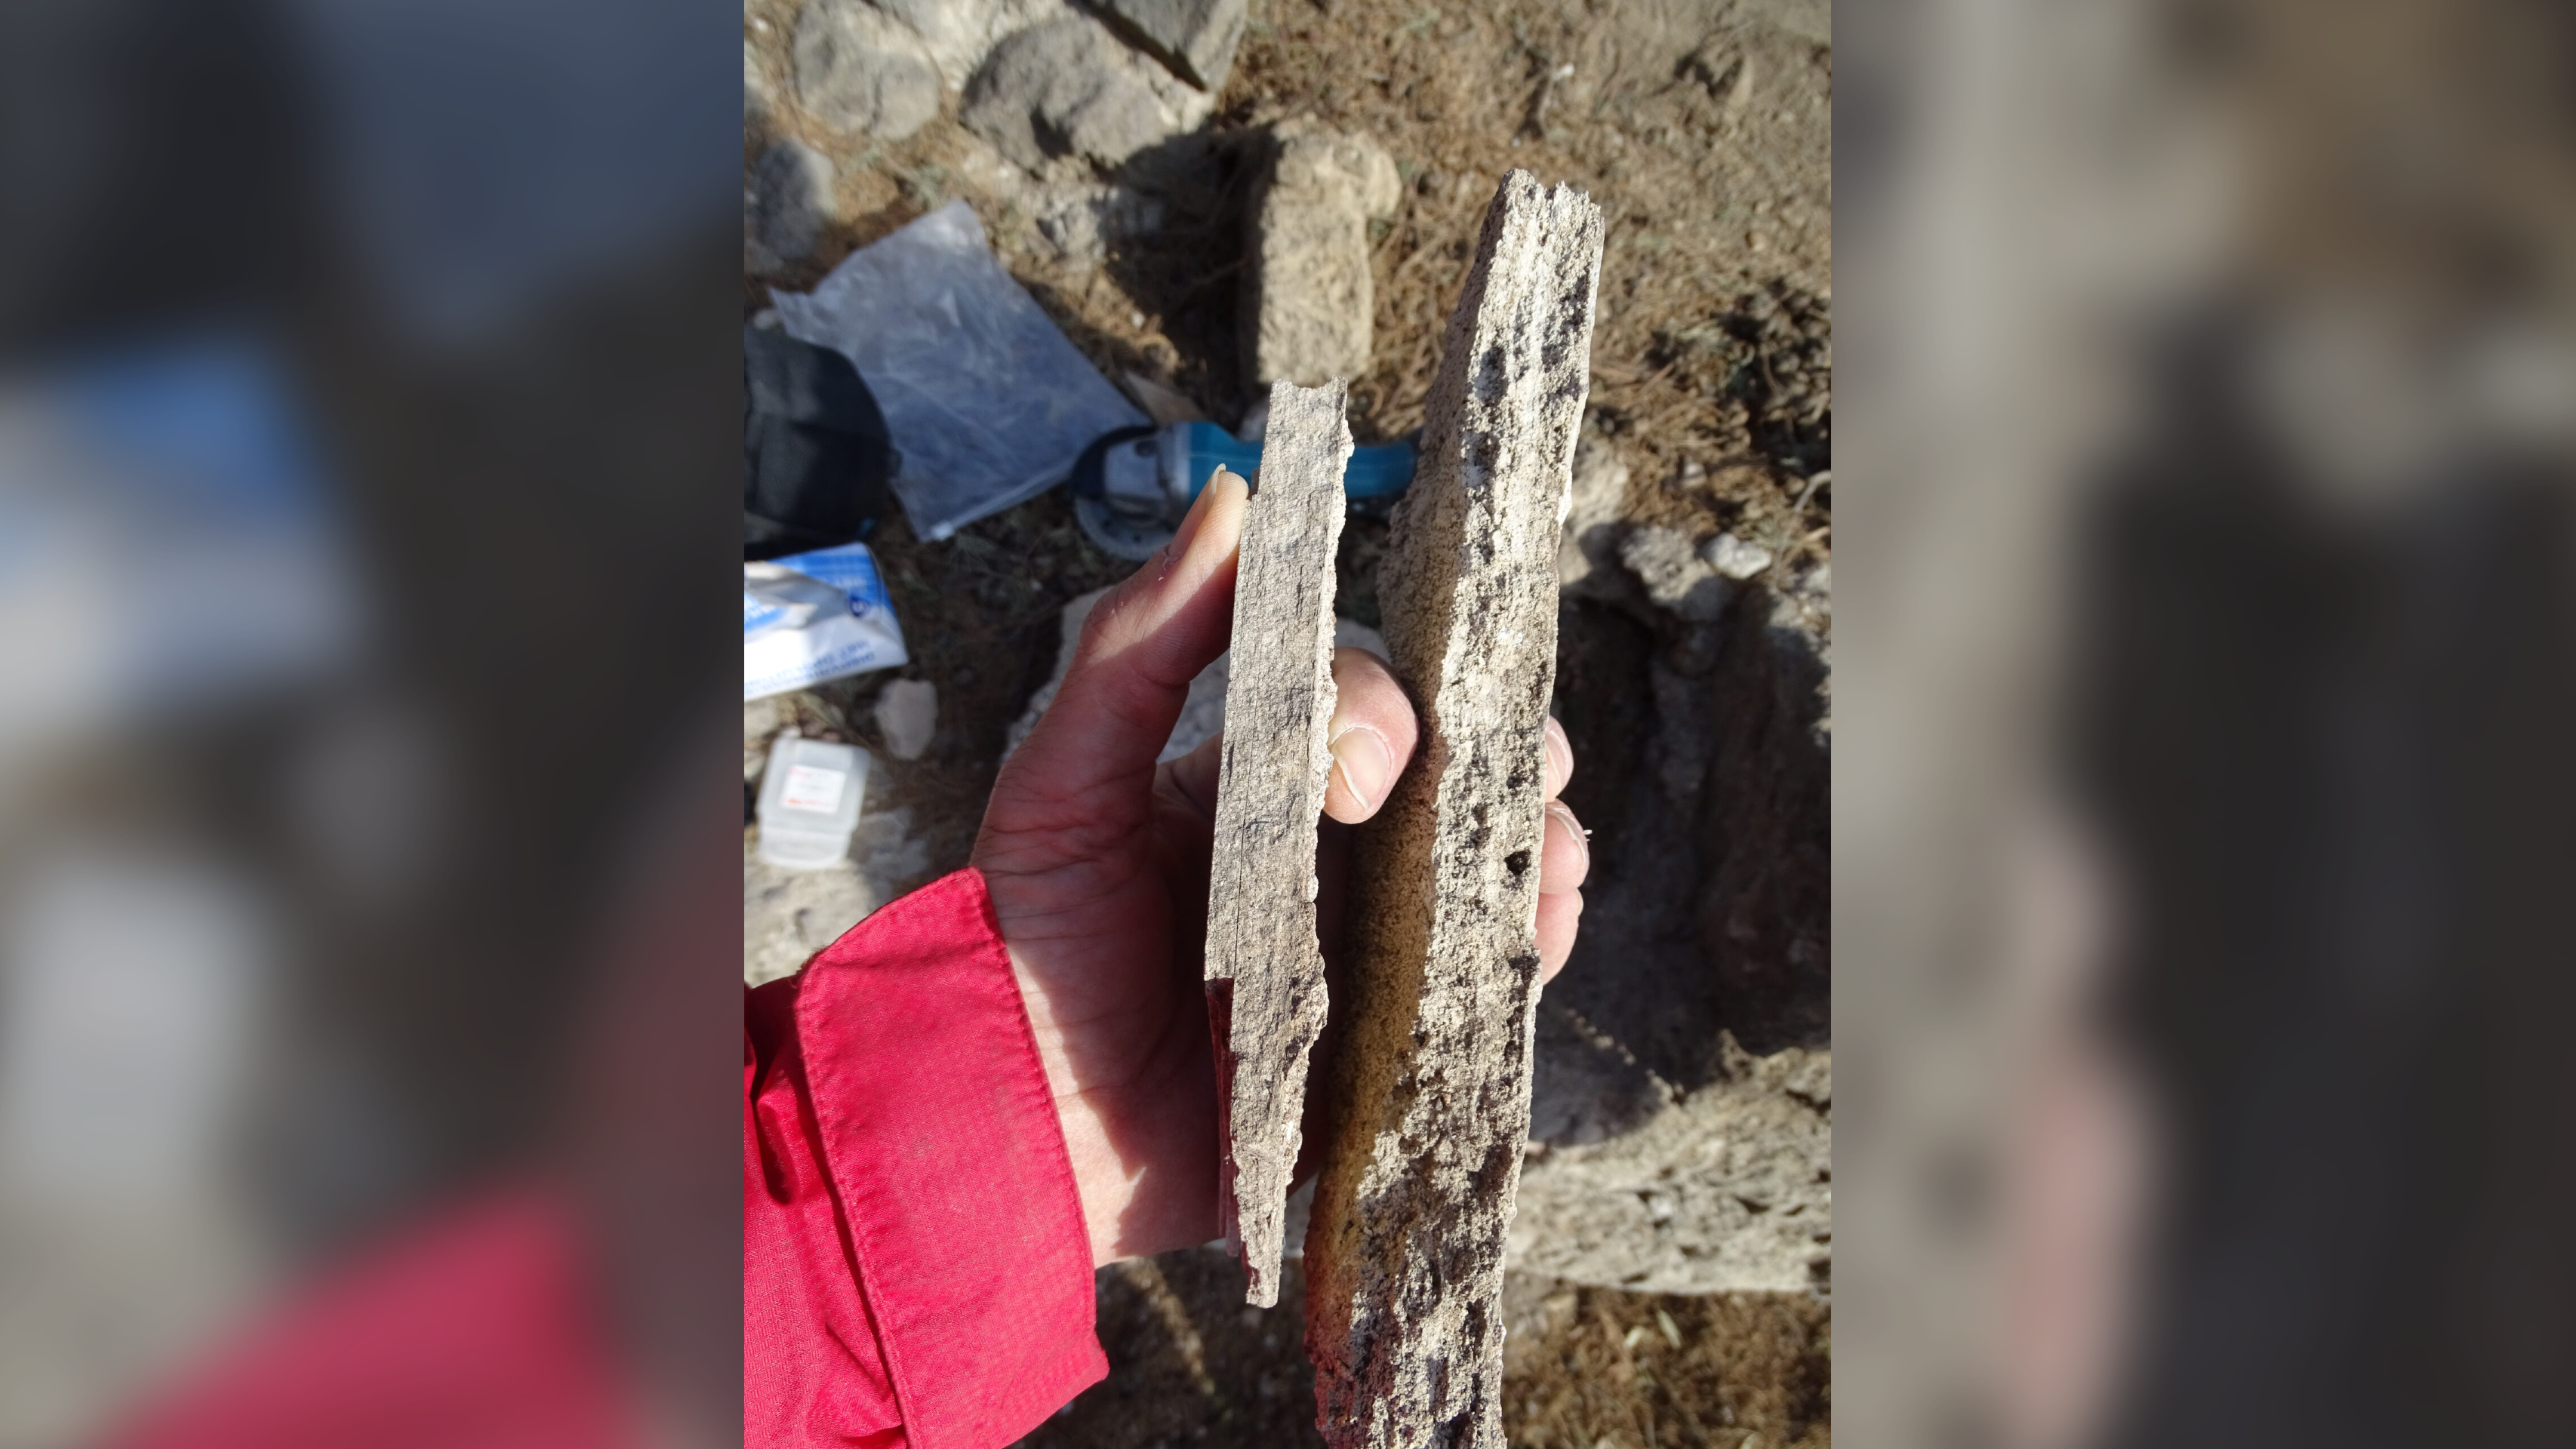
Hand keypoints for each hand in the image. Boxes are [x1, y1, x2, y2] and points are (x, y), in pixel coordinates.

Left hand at [973, 471, 1589, 1265]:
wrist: (1021, 1117)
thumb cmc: (1029, 937)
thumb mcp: (1063, 779)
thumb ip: (1138, 645)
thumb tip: (1233, 493)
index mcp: (1261, 782)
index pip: (1362, 706)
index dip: (1391, 708)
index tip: (1367, 767)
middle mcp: (1327, 856)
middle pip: (1454, 777)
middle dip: (1505, 760)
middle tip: (1521, 776)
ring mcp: (1366, 948)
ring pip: (1488, 872)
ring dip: (1535, 846)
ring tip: (1546, 858)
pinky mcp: (1388, 1042)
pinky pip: (1486, 988)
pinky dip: (1531, 951)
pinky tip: (1540, 931)